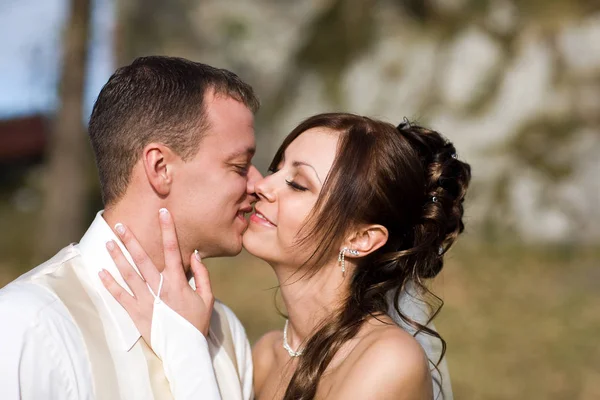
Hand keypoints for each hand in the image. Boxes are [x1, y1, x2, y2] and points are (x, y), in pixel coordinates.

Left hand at [99, 208, 213, 343]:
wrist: (186, 350)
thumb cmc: (197, 323)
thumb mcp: (207, 298)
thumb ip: (202, 275)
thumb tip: (195, 254)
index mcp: (178, 282)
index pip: (173, 250)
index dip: (168, 229)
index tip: (163, 213)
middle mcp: (160, 288)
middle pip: (143, 259)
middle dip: (131, 241)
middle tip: (120, 226)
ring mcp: (147, 301)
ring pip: (129, 275)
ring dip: (117, 258)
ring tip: (108, 243)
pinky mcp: (136, 314)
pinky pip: (120, 296)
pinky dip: (110, 284)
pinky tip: (101, 272)